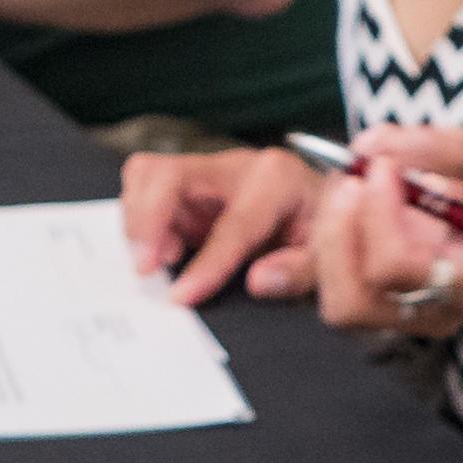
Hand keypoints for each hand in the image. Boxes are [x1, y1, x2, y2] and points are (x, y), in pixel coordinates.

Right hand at [120, 145, 320, 306]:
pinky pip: (143, 188)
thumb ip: (299, 270)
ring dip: (137, 220)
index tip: (182, 296)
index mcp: (278, 180)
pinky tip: (162, 253)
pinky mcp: (184, 185)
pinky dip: (139, 221)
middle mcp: (235, 166)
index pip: (233, 222)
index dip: (208, 263)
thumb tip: (260, 281)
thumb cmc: (320, 233)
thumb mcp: (325, 258)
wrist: (318, 210)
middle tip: (145, 270)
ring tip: (156, 262)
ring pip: (146, 174)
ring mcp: (205, 171)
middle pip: (168, 174)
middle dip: (148, 222)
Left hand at [312, 121, 462, 344]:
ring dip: (330, 235)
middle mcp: (435, 311)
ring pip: (336, 298)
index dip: (378, 213)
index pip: (399, 269)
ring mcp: (404, 312)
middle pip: (354, 302)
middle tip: (352, 177)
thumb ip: (443, 148)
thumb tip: (371, 144)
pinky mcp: (379, 296)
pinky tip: (352, 197)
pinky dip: (329, 235)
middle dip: (341, 234)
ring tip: (351, 183)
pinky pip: (333, 282)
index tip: (384, 165)